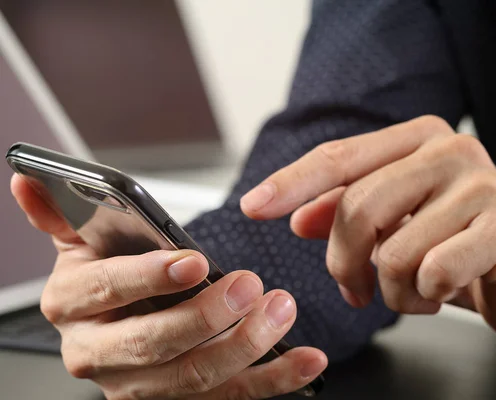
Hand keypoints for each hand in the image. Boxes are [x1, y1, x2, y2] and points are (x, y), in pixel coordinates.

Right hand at [11, 174, 326, 398]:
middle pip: (152, 344)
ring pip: (194, 378)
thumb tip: (28, 178)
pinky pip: (228, 398)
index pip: (107, 290)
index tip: (195, 261)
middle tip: (250, 285)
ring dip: (246, 346)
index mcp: (74, 303)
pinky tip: (305, 361)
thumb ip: (63, 213)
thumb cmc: (108, 270)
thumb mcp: (82, 239)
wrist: (119, 318)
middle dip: (206, 318)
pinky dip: (272, 380)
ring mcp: (138, 385)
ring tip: (282, 310)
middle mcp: (99, 352)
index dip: (150, 277)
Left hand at [241, 115, 495, 349]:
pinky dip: (427, 298)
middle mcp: (449, 150)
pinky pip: (434, 272)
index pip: (339, 157)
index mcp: (418, 139)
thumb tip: (297, 217)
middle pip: (357, 207)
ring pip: (393, 251)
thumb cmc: (459, 247)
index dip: (291, 183)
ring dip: (393, 290)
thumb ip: (348, 213)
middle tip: (353, 290)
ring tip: (415, 292)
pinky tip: (444, 293)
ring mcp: (481, 185)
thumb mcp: (398, 226)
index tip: (253, 207)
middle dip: (344, 263)